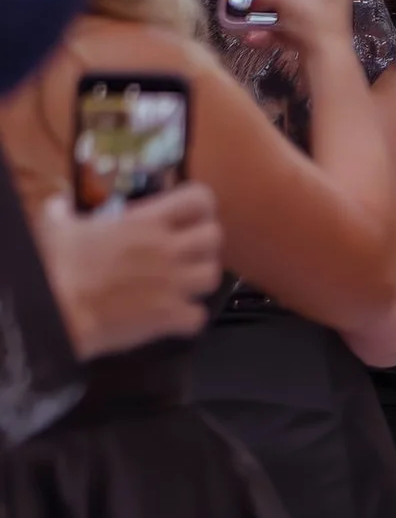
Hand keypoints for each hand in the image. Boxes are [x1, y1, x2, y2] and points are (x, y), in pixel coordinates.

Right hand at [32, 186, 222, 356]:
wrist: (57, 310)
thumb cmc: (57, 265)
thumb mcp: (57, 225)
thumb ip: (65, 209)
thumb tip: (63, 202)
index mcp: (146, 222)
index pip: (199, 199)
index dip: (201, 206)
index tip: (192, 213)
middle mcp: (168, 249)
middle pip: (215, 237)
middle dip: (204, 244)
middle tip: (188, 250)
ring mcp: (173, 284)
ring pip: (214, 276)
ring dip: (200, 279)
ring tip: (182, 282)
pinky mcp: (170, 316)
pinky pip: (199, 317)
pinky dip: (189, 318)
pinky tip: (172, 316)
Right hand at [261, 0, 356, 65]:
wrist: (327, 62)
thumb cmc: (312, 21)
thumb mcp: (285, 0)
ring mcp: (325, 12)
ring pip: (293, 4)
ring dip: (270, 10)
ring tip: (247, 10)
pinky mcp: (317, 31)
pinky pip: (292, 26)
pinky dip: (275, 31)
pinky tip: (252, 38)